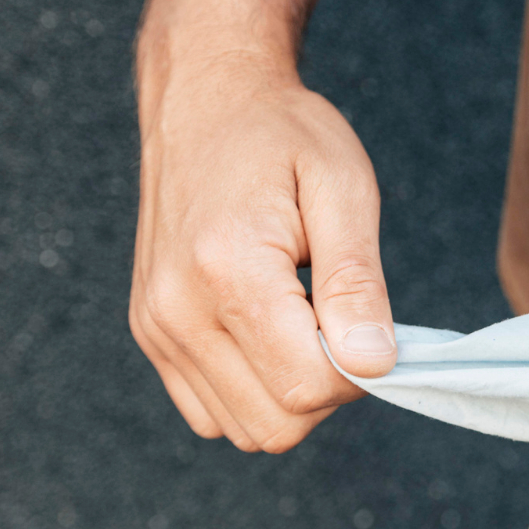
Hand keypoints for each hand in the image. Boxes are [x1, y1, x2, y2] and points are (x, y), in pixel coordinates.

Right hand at [130, 54, 396, 452]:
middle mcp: (177, 311)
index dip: (360, 371)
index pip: (308, 385)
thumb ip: (358, 283)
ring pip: (245, 429)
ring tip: (306, 320)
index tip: (373, 323)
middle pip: (277, 424)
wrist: (205, 99)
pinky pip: (211, 412)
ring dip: (292, 396)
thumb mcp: (342, 188)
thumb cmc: (282, 135)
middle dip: (328, 389)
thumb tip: (376, 364)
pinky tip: (273, 333)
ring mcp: (157, 328)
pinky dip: (255, 392)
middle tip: (343, 321)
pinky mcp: (151, 334)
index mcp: (226, 271)